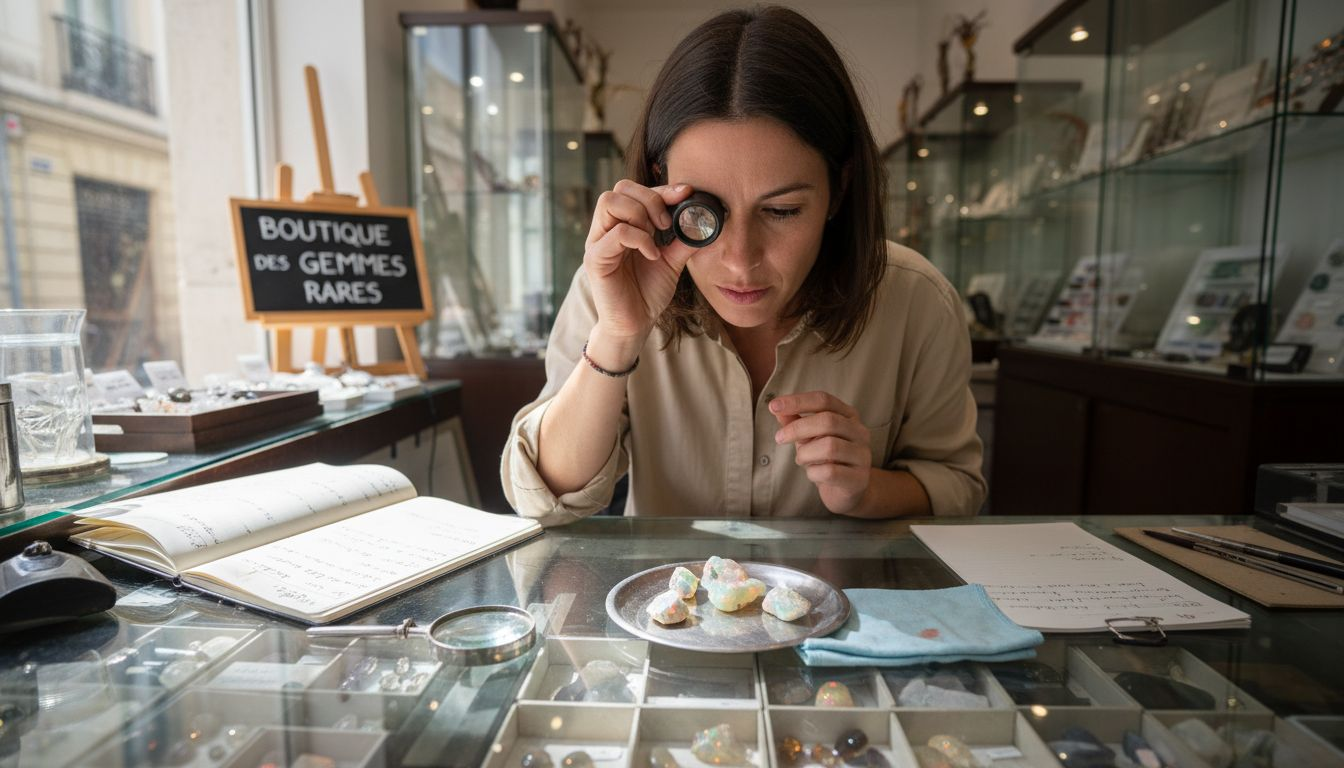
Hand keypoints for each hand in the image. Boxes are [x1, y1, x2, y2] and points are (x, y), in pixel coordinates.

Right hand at [584, 180, 695, 353]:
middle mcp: (605, 229)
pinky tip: (653, 255)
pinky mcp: (595, 259)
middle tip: (667, 223)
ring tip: (656, 236)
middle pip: (620, 188)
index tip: (687, 193)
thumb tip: (707, 221)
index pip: (635, 191)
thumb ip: (684, 240)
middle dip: (650, 198)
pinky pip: (616, 233)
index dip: (662, 188)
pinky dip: (640, 239)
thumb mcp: (672, 261)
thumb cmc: (647, 292)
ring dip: (640, 214)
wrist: (635, 325)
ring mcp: (597, 242)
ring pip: (610, 202)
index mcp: (622, 225)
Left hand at [770, 391, 871, 514]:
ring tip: (801, 459)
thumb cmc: (825, 458)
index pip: (824, 400)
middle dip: (797, 428)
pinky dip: (813, 473)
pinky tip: (813, 474)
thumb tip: (776, 409)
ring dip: (805, 453)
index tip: (773, 406)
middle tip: (779, 438)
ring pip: (829, 446)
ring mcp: (862, 455)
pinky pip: (830, 472)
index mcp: (848, 415)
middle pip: (828, 421)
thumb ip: (794, 422)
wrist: (846, 491)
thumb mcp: (808, 437)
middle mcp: (860, 432)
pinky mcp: (859, 478)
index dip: (798, 401)